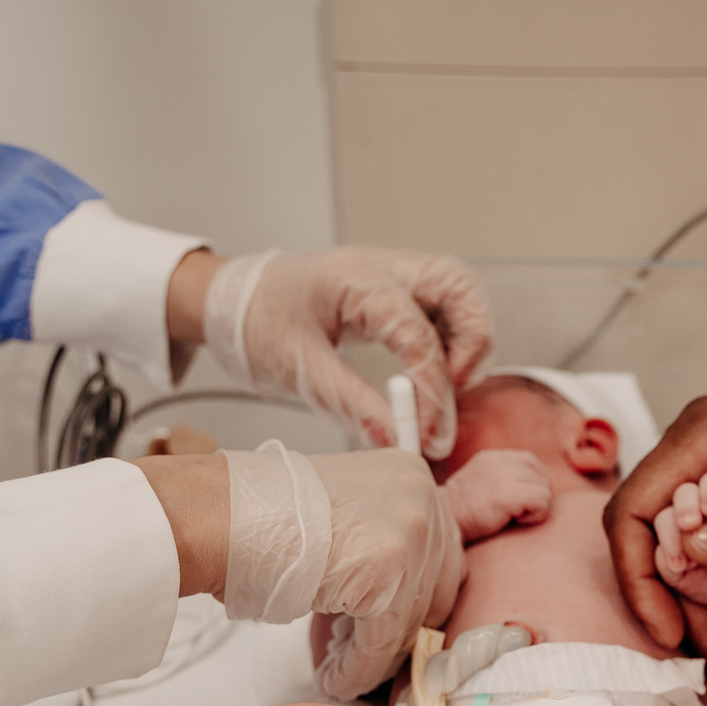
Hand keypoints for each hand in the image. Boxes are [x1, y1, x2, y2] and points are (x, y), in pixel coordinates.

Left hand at [204, 245, 493, 459]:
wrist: (235, 301)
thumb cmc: (256, 322)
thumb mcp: (298, 370)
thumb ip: (351, 404)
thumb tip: (393, 439)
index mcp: (354, 279)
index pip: (414, 333)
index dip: (430, 388)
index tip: (427, 433)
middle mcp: (383, 267)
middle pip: (458, 287)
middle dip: (471, 343)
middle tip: (456, 393)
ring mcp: (393, 273)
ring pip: (459, 292)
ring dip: (468, 339)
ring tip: (450, 387)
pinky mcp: (397, 291)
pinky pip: (444, 306)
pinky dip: (452, 339)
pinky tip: (436, 375)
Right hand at [222, 445, 463, 699]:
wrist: (221, 515)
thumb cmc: (263, 516)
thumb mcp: (344, 512)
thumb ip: (380, 543)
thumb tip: (393, 607)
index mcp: (413, 477)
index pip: (440, 554)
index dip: (414, 600)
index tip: (393, 628)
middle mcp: (422, 500)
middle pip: (436, 589)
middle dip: (399, 629)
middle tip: (365, 650)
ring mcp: (409, 535)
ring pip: (409, 621)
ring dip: (374, 655)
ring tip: (342, 668)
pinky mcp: (386, 575)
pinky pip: (382, 642)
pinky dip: (359, 669)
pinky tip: (335, 678)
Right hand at [442, 450, 552, 543]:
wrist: (441, 524)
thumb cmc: (461, 515)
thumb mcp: (480, 485)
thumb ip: (502, 479)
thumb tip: (531, 491)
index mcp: (494, 458)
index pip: (532, 464)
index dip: (530, 486)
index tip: (513, 504)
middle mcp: (501, 461)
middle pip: (542, 478)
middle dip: (533, 499)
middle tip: (510, 513)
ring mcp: (504, 474)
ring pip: (545, 490)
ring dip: (533, 508)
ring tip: (510, 516)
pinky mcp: (508, 492)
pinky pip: (543, 501)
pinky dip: (534, 516)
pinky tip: (513, 520)